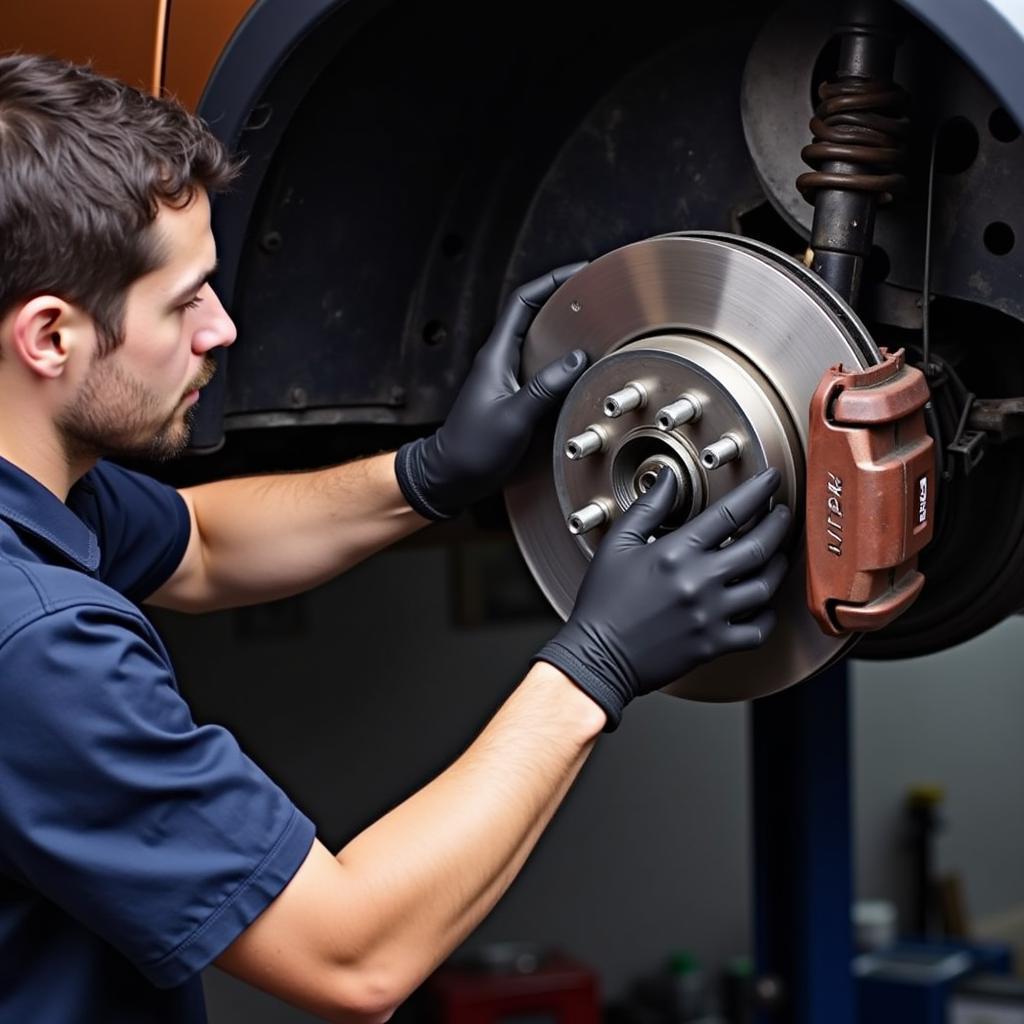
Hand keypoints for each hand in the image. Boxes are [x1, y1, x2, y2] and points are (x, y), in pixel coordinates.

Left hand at [395, 263, 588, 518]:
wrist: (450, 476)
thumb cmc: (471, 448)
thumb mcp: (513, 417)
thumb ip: (545, 387)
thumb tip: (576, 359)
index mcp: (496, 355)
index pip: (523, 303)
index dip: (551, 282)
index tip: (579, 272)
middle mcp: (502, 361)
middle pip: (535, 316)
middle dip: (565, 301)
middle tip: (596, 296)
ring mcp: (508, 378)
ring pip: (541, 343)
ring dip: (566, 331)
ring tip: (597, 326)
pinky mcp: (515, 396)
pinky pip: (543, 369)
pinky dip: (563, 361)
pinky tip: (582, 368)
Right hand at [535, 468, 790, 728]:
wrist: (599, 655)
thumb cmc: (604, 603)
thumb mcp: (618, 545)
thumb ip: (648, 508)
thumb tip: (667, 479)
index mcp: (676, 553)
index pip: (729, 513)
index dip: (757, 491)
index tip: (770, 480)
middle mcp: (699, 582)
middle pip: (759, 546)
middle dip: (778, 524)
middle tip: (783, 514)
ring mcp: (711, 615)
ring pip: (764, 586)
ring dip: (777, 566)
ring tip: (778, 554)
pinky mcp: (714, 644)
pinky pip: (757, 630)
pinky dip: (767, 616)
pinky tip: (763, 604)